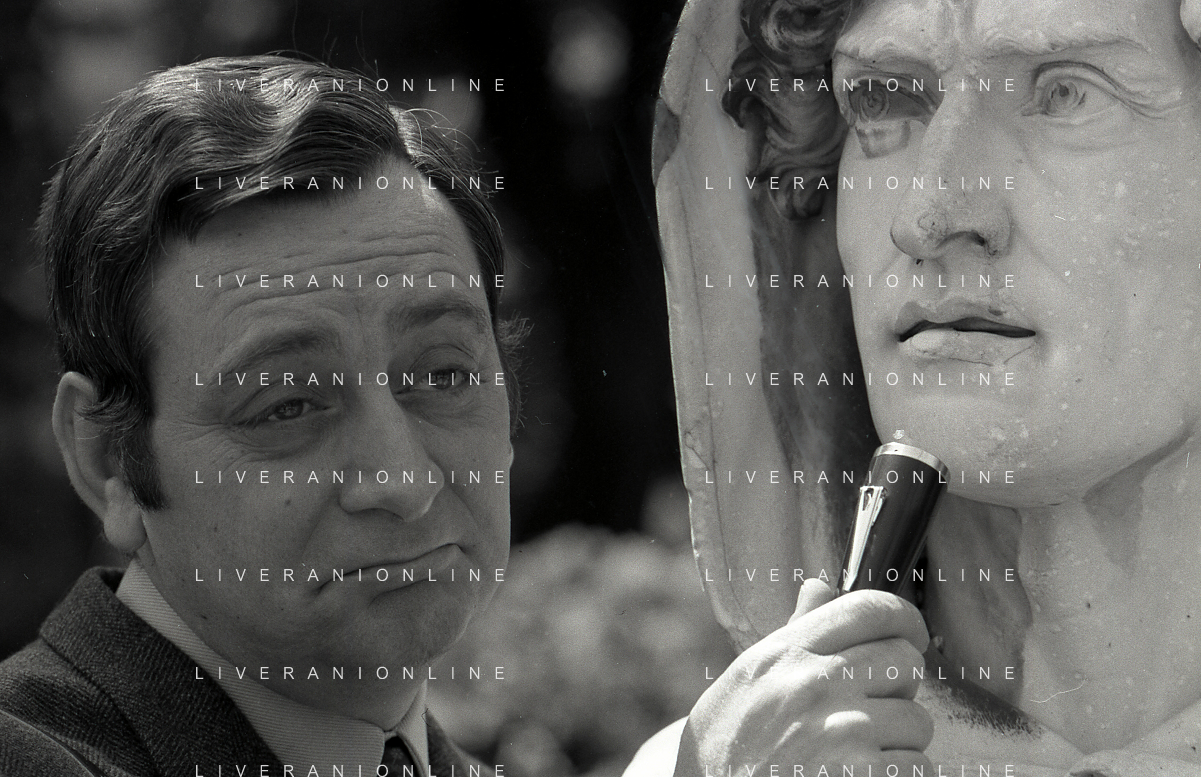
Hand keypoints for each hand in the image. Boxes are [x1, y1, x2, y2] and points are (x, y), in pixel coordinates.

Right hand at [673, 578, 933, 776]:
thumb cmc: (730, 748)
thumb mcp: (748, 680)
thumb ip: (795, 634)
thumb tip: (822, 587)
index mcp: (786, 653)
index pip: (869, 608)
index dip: (903, 619)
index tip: (910, 637)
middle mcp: (814, 683)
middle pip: (905, 660)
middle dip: (899, 689)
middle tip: (870, 712)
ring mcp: (841, 731)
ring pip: (917, 720)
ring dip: (899, 743)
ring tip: (856, 757)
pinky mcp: (864, 775)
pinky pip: (918, 766)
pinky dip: (900, 776)